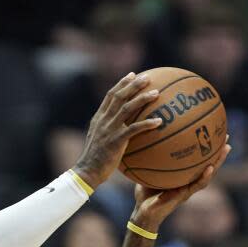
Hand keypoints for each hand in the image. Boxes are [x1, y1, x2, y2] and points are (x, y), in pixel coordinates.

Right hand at [73, 72, 161, 188]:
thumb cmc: (95, 160)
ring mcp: (109, 130)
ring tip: (156, 93)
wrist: (87, 171)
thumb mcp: (99, 140)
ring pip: (127, 108)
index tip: (132, 75)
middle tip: (147, 77)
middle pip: (119, 96)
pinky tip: (159, 122)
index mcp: (99, 118)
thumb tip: (124, 128)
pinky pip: (134, 129)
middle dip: (133, 84)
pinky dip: (147, 124)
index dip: (121, 84)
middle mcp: (103, 120)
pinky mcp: (115, 141)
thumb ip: (109, 130)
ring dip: (142, 99)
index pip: (110, 96)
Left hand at [130, 141, 230, 231]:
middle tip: (226, 137)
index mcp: (183, 177)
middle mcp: (189, 182)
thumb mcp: (148, 172)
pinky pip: (197, 186)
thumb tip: (147, 139)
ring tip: (225, 149)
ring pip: (208, 174)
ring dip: (218, 162)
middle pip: (208, 165)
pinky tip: (210, 168)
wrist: (143, 212)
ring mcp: (188, 189)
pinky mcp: (184, 196)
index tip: (213, 134)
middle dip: (218, 152)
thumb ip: (151, 159)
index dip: (206, 149)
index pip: (198, 161)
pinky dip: (204, 177)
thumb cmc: (145, 194)